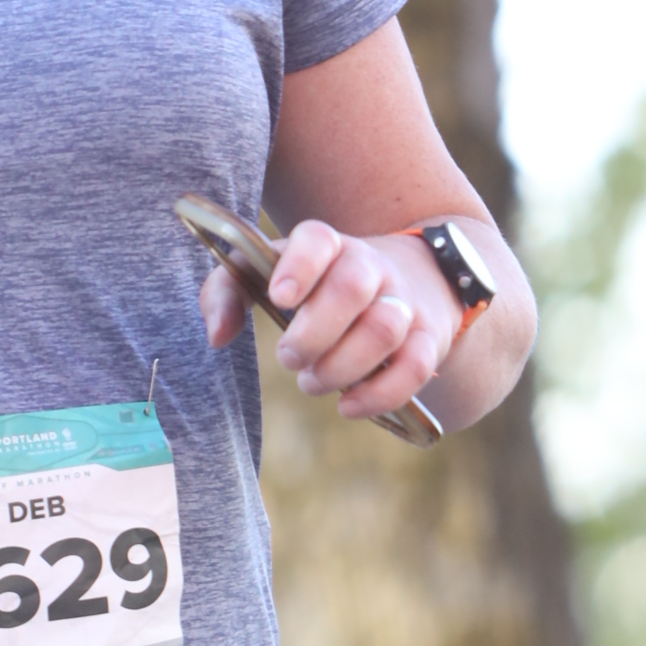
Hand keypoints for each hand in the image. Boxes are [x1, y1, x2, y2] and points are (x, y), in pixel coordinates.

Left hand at [199, 221, 458, 421]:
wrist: (416, 278)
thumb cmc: (319, 287)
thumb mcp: (270, 276)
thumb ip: (228, 293)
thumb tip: (217, 336)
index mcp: (328, 246)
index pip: (317, 238)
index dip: (300, 266)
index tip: (280, 298)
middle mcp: (371, 267)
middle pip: (352, 287)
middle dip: (314, 333)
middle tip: (290, 358)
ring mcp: (404, 302)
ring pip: (384, 329)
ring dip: (341, 367)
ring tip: (314, 381)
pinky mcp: (428, 340)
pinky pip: (415, 368)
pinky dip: (380, 395)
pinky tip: (348, 406)